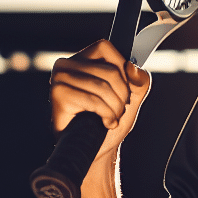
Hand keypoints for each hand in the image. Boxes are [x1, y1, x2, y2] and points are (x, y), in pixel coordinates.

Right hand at [48, 39, 150, 159]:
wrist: (97, 149)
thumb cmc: (108, 120)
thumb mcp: (132, 96)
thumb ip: (139, 79)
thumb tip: (132, 67)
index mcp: (81, 59)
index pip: (107, 48)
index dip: (122, 72)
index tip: (122, 92)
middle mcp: (66, 64)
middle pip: (110, 71)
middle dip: (122, 96)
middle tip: (118, 110)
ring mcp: (59, 78)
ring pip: (103, 86)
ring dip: (115, 108)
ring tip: (111, 118)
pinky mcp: (58, 94)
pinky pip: (94, 100)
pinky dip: (106, 115)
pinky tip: (104, 123)